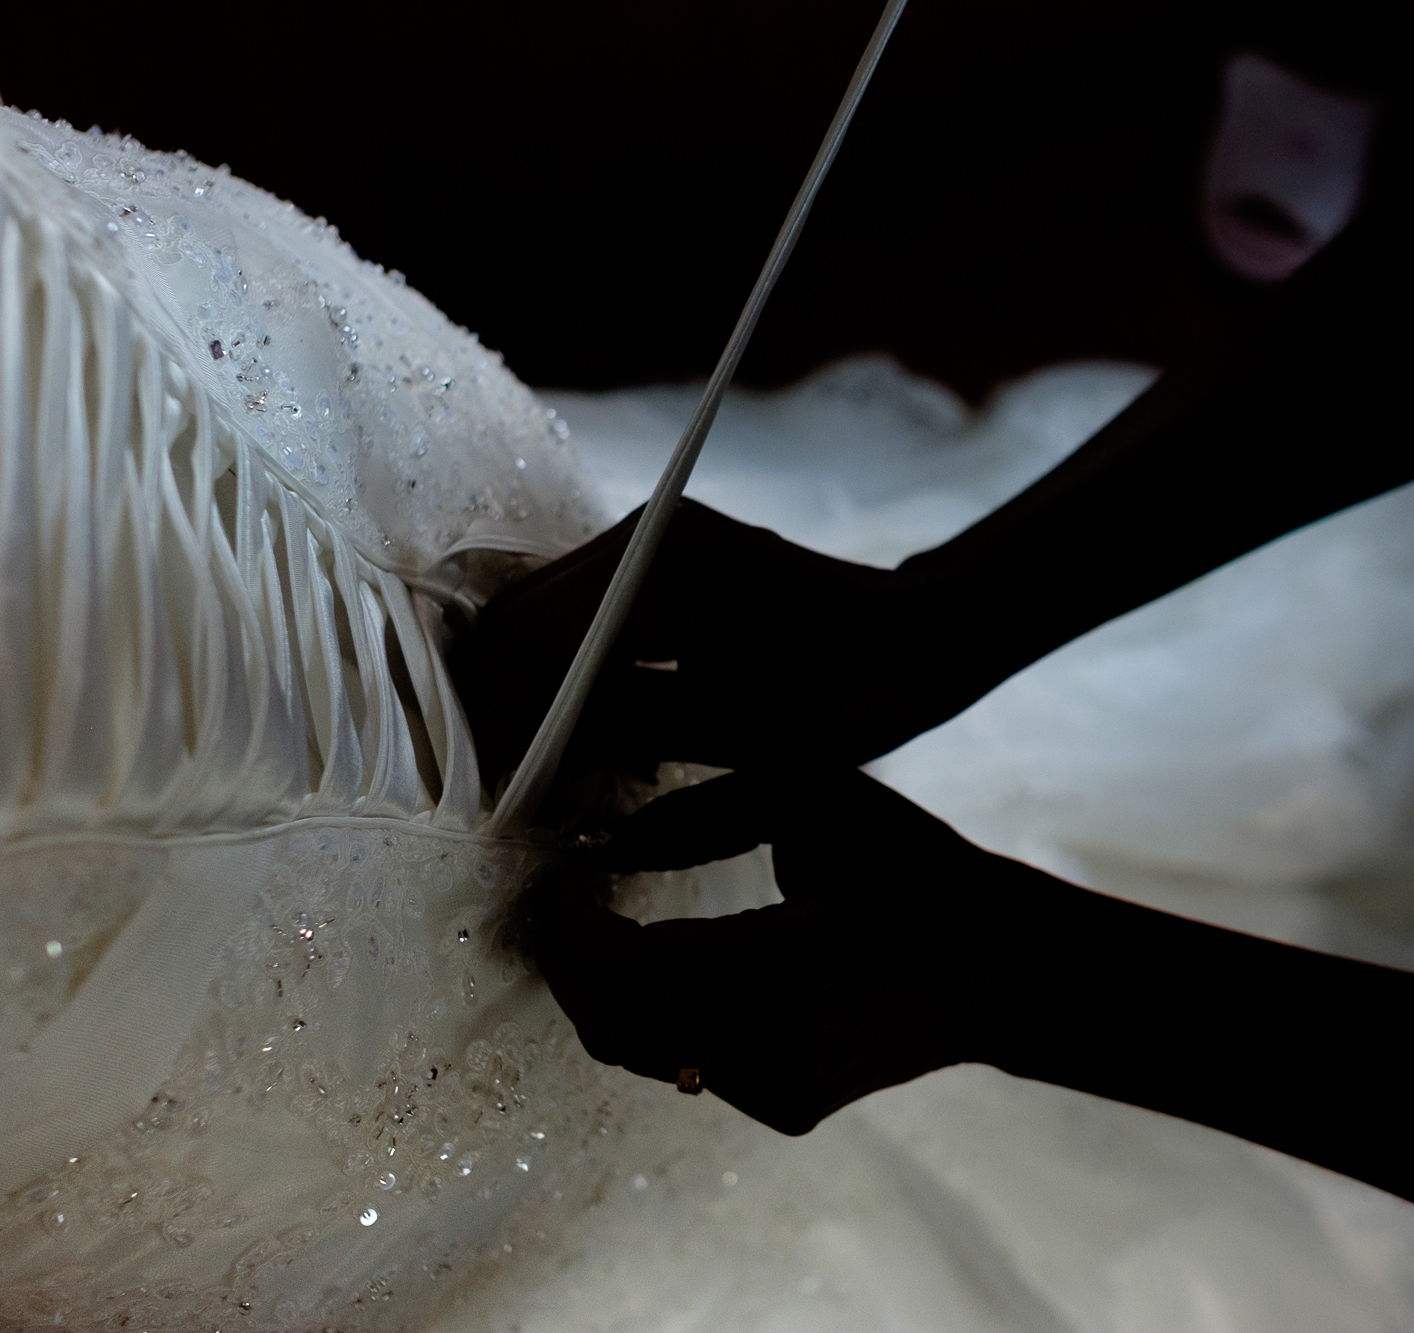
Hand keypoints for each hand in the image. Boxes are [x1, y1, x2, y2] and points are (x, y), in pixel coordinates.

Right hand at [455, 501, 967, 786]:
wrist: (919, 641)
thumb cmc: (851, 699)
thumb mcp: (738, 736)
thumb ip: (629, 739)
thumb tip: (532, 762)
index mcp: (673, 567)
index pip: (544, 642)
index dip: (509, 721)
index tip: (495, 791)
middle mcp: (654, 532)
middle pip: (528, 617)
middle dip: (503, 704)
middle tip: (494, 787)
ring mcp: (658, 534)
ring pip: (547, 611)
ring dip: (531, 687)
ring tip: (527, 769)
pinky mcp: (667, 552)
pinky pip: (586, 608)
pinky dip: (568, 667)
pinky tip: (579, 733)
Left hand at [530, 768, 1045, 1134]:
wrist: (1006, 969)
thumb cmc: (922, 870)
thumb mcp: (825, 798)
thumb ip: (712, 809)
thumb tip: (616, 838)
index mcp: (786, 967)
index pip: (628, 966)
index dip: (571, 925)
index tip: (558, 874)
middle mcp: (772, 1047)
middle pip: (613, 1020)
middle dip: (567, 959)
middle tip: (555, 898)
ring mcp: (777, 1091)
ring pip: (640, 1052)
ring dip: (602, 991)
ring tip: (593, 925)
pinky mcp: (785, 1110)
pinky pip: (684, 1066)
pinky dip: (654, 1017)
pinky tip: (661, 965)